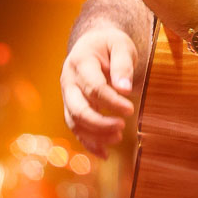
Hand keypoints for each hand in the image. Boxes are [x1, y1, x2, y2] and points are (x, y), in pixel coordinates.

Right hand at [60, 26, 138, 157]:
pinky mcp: (71, 107)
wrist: (93, 44)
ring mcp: (67, 96)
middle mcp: (68, 81)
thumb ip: (123, 65)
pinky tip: (105, 153)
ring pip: (74, 122)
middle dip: (99, 123)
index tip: (130, 109)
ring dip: (94, 135)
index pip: (93, 87)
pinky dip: (88, 143)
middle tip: (122, 128)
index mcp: (80, 62)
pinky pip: (76, 128)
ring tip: (118, 137)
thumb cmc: (110, 44)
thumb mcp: (121, 46)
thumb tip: (124, 90)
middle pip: (78, 109)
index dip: (111, 102)